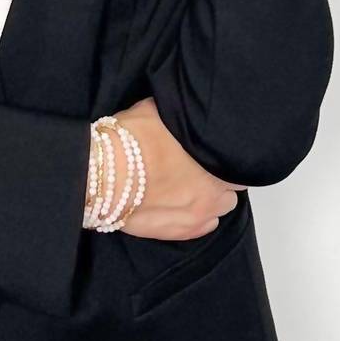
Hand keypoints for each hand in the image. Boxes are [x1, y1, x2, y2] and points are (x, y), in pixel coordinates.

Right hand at [112, 97, 244, 239]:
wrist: (101, 177)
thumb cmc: (130, 143)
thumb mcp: (157, 111)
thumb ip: (179, 115)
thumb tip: (181, 108)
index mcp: (213, 162)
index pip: (238, 160)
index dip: (223, 154)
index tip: (211, 150)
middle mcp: (212, 192)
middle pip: (231, 187)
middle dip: (219, 178)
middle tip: (198, 167)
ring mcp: (196, 216)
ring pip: (219, 209)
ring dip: (210, 198)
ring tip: (187, 187)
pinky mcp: (177, 232)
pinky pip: (203, 228)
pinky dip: (197, 217)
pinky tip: (181, 205)